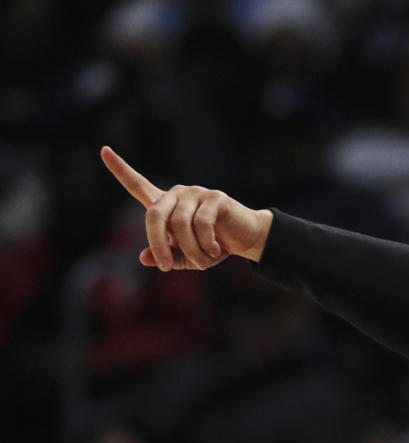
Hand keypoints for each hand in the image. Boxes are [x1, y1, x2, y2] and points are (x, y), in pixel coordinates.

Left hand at [100, 146, 273, 270]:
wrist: (245, 241)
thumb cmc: (212, 248)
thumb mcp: (187, 258)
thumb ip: (166, 257)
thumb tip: (143, 257)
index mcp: (165, 206)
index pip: (138, 185)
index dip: (120, 169)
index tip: (104, 150)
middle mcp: (177, 194)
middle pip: (154, 215)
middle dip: (157, 243)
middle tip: (166, 267)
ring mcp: (196, 193)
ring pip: (180, 224)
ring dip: (190, 250)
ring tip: (201, 263)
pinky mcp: (215, 197)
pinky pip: (201, 223)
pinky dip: (205, 243)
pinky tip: (214, 251)